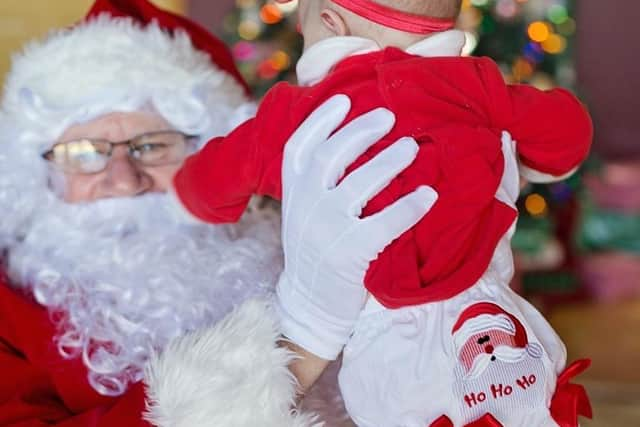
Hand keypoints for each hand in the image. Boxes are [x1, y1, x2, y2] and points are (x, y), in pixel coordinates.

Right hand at [275, 95, 437, 359]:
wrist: (309, 300)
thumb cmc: (314, 248)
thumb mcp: (303, 211)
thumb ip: (315, 181)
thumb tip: (349, 139)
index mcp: (292, 192)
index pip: (299, 146)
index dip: (320, 120)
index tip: (344, 100)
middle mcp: (305, 206)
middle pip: (331, 156)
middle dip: (361, 131)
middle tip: (389, 116)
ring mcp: (325, 229)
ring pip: (359, 185)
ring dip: (388, 161)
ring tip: (411, 146)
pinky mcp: (349, 253)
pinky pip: (385, 223)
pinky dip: (409, 207)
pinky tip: (428, 195)